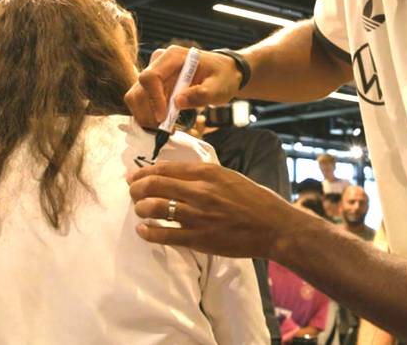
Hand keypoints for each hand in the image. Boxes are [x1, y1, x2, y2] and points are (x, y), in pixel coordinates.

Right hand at [124, 46, 242, 130]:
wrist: (223, 75)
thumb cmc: (222, 77)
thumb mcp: (219, 87)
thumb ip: (200, 94)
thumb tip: (177, 103)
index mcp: (173, 57)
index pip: (151, 77)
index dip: (154, 100)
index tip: (164, 118)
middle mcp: (158, 63)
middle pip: (138, 90)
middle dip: (147, 114)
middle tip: (164, 130)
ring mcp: (154, 75)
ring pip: (136, 99)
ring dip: (146, 118)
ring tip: (166, 129)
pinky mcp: (153, 88)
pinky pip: (143, 104)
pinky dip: (149, 117)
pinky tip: (165, 125)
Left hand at [128, 161, 306, 258]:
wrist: (273, 227)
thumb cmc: (255, 200)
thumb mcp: (230, 176)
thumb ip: (204, 175)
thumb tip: (177, 175)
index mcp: (208, 173)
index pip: (166, 168)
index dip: (145, 171)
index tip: (135, 175)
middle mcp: (200, 191)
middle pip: (154, 185)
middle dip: (136, 187)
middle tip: (132, 191)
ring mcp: (198, 216)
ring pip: (155, 208)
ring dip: (140, 208)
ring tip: (139, 209)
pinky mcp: (199, 239)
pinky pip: (164, 235)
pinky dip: (148, 232)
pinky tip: (143, 230)